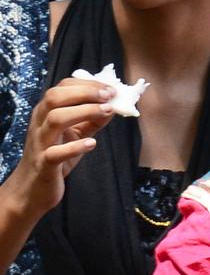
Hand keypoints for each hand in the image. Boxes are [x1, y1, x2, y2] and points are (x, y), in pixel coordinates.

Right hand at [13, 78, 115, 217]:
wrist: (32, 189)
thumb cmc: (55, 156)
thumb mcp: (75, 134)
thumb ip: (91, 120)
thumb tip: (112, 106)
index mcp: (45, 113)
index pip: (62, 88)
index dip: (87, 85)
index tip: (111, 89)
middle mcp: (40, 123)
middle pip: (55, 97)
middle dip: (84, 93)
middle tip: (110, 96)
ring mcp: (40, 143)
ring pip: (54, 119)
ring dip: (83, 112)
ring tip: (107, 112)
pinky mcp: (44, 164)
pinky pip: (56, 153)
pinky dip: (75, 147)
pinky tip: (92, 143)